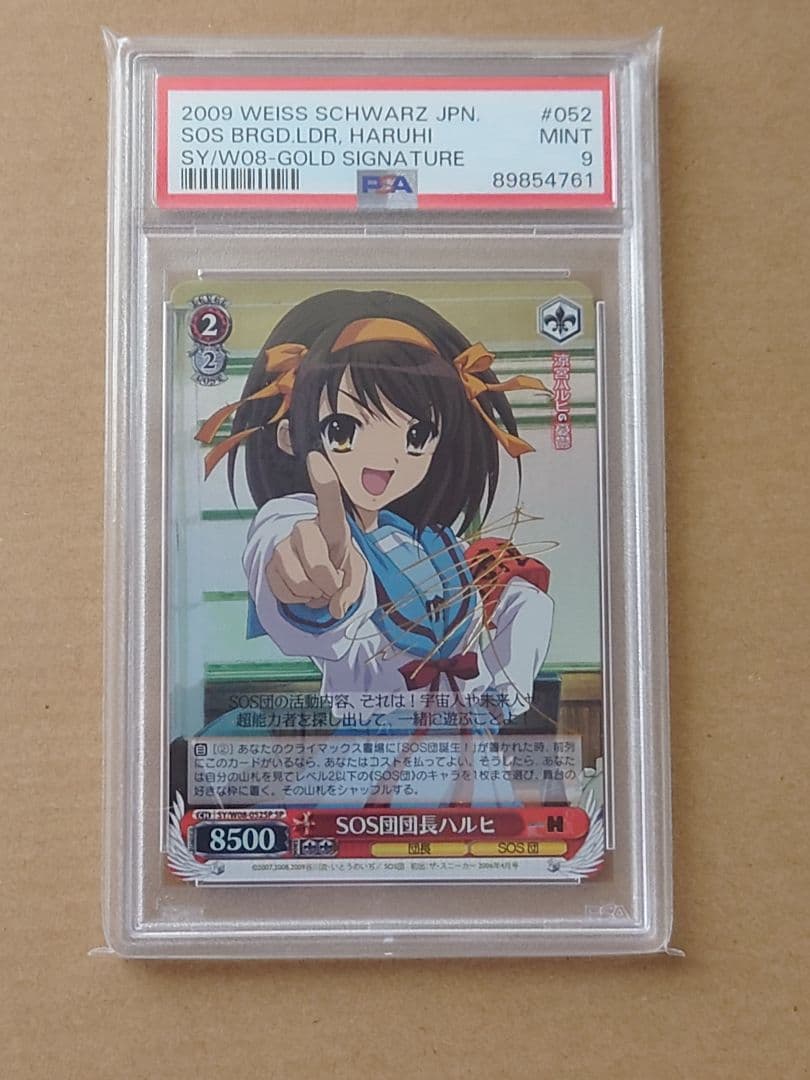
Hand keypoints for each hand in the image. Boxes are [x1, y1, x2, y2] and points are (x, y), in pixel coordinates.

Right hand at [264, 452, 365, 619]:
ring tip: (317, 586)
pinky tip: (302, 588)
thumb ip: (352, 589)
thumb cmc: (339, 564)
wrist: (315, 574)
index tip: (315, 458)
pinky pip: (284, 590)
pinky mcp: (268, 563)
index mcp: (332, 525)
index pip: (329, 502)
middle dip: (328, 582)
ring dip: (312, 593)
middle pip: (316, 559)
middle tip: (332, 584)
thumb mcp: (354, 573)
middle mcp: (304, 528)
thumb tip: (337, 608)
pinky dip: (297, 599)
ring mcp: (283, 544)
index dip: (323, 481)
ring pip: (299, 580)